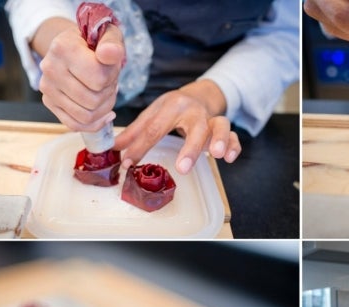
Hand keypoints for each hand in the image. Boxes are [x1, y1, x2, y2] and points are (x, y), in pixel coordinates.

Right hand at [35, 18, 124, 131]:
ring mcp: (47, 88)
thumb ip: (112, 44)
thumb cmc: (95, 43)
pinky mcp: (49, 102)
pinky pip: (75, 125)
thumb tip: (109, 54)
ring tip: (104, 92)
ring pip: (86, 116)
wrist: (74, 46)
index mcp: (63, 48)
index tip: (110, 67)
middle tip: (109, 82)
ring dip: (103, 108)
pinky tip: (104, 113)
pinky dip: (94, 123)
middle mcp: (50, 68)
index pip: (98, 79)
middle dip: (109, 94)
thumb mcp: (109, 36)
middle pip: (93, 101)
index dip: (112, 76)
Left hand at [114, 80, 240, 174]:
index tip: (128, 163)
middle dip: (190, 148)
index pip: (155, 128)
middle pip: (195, 127)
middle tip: (183, 168)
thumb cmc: (173, 108)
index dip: (140, 147)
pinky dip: (234, 145)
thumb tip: (114, 148)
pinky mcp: (223, 128)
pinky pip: (234, 136)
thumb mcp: (153, 113)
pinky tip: (230, 158)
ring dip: (220, 139)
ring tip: (218, 155)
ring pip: (220, 126)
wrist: (199, 95)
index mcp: (172, 105)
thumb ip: (136, 132)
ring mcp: (211, 119)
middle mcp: (194, 111)